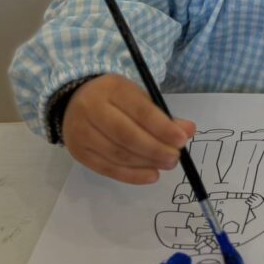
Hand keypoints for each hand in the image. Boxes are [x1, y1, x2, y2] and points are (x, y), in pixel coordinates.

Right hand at [63, 74, 194, 184]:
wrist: (75, 101)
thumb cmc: (115, 99)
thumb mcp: (139, 98)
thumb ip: (162, 115)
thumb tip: (188, 131)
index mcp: (111, 88)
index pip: (140, 110)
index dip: (162, 127)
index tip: (182, 140)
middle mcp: (91, 109)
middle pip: (126, 135)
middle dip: (155, 149)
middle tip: (175, 157)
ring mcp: (81, 132)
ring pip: (117, 154)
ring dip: (146, 163)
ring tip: (166, 164)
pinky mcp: (79, 153)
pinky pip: (107, 168)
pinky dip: (132, 175)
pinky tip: (151, 175)